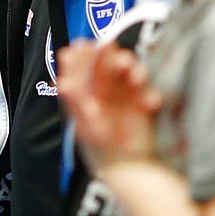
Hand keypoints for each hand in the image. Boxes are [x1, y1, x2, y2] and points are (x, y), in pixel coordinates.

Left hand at [57, 39, 159, 169]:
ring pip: (130, 72)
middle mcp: (104, 92)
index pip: (82, 68)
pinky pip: (149, 92)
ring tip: (136, 77)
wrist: (128, 170)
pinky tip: (149, 104)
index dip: (82, 55)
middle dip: (111, 56)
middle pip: (107, 64)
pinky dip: (151, 95)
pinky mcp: (143, 106)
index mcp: (86, 95)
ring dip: (134, 69)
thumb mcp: (86, 126)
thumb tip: (63, 82)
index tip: (84, 45)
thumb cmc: (102, 150)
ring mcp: (125, 96)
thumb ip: (76, 104)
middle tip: (113, 51)